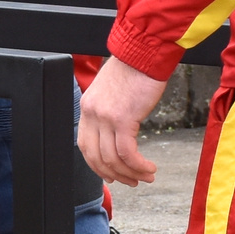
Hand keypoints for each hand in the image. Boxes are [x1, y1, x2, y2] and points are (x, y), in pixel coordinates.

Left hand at [78, 55, 168, 185]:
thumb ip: (110, 111)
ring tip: (146, 176)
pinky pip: (127, 153)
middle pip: (96, 157)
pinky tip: (149, 168)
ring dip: (131, 173)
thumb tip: (118, 133)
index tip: (111, 174)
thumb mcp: (113, 91)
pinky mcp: (122, 119)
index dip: (97, 165)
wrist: (144, 52)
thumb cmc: (135, 68)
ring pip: (112, 159)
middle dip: (115, 174)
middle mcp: (91, 114)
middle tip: (132, 181)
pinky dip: (138, 165)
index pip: (85, 146)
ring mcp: (105, 117)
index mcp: (87, 108)